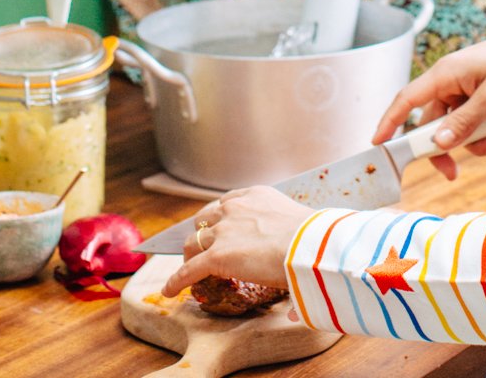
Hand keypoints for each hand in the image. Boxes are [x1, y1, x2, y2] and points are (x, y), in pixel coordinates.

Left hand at [161, 187, 312, 296]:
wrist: (309, 245)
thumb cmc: (313, 237)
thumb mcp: (298, 221)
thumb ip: (290, 232)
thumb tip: (305, 260)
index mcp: (255, 194)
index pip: (227, 202)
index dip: (220, 217)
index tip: (220, 227)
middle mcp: (234, 207)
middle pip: (205, 219)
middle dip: (202, 233)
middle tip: (204, 248)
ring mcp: (223, 231)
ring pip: (193, 242)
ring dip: (190, 255)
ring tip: (190, 268)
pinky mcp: (216, 256)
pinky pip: (188, 270)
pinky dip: (177, 280)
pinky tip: (171, 291)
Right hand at [372, 19, 485, 179]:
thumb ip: (463, 124)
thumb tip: (436, 144)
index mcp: (445, 74)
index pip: (406, 100)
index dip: (389, 122)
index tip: (377, 144)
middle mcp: (452, 81)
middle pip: (434, 122)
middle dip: (449, 146)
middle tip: (454, 173)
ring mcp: (469, 89)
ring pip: (459, 127)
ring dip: (478, 142)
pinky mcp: (485, 95)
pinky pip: (477, 122)